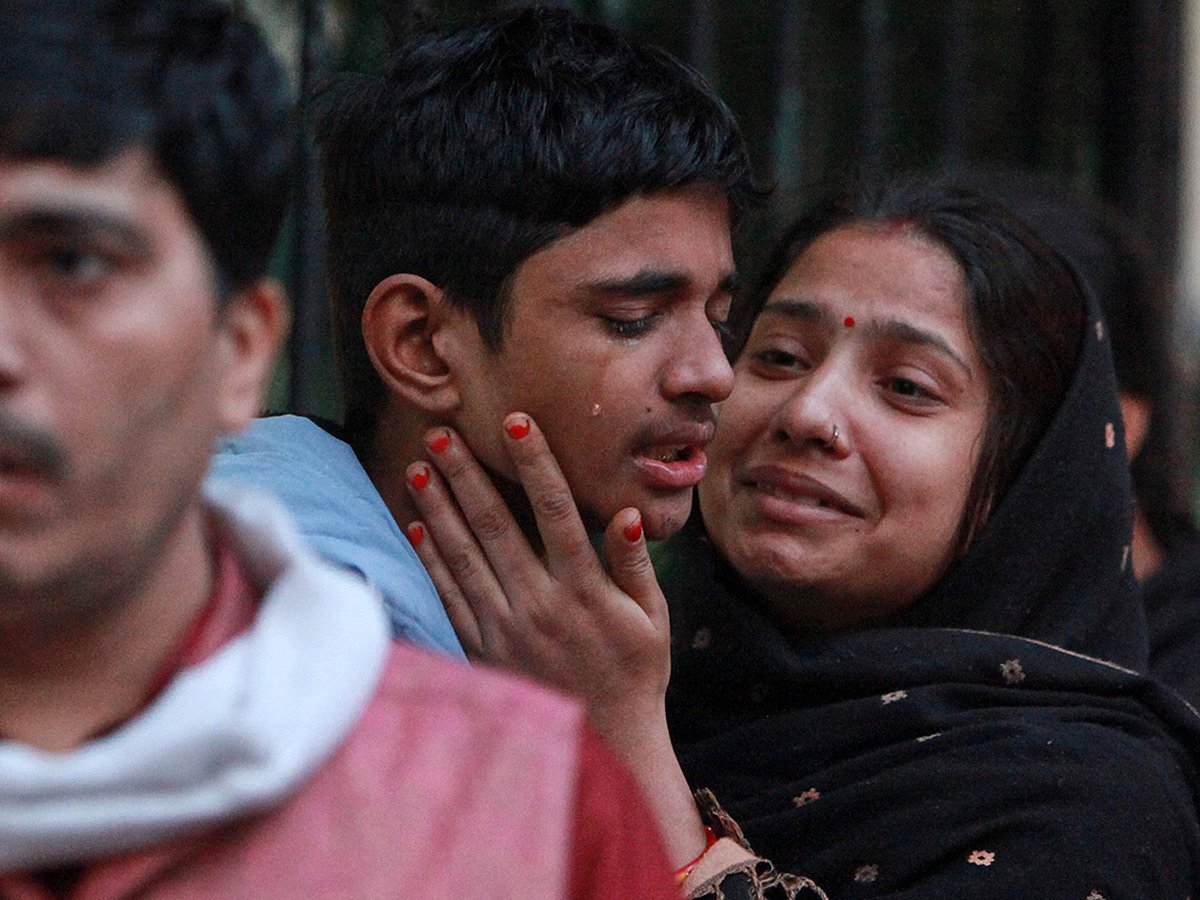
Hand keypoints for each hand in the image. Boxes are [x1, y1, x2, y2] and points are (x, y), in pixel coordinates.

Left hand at [403, 412, 669, 729]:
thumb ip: (636, 565)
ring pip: (464, 556)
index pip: (555, 511)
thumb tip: (625, 513)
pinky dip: (431, 560)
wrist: (604, 741)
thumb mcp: (652, 618)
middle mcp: (538, 603)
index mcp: (584, 589)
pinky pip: (450, 596)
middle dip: (466, 475)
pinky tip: (415, 526)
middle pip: (495, 526)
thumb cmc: (635, 672)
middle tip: (440, 432)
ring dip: (438, 509)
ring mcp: (505, 627)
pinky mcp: (483, 647)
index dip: (536, 463)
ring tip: (417, 468)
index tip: (518, 422)